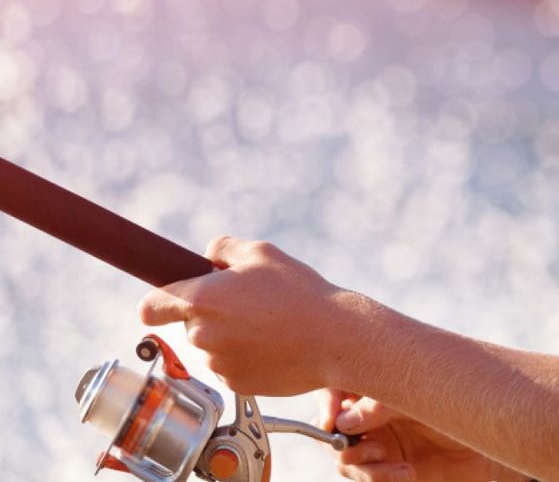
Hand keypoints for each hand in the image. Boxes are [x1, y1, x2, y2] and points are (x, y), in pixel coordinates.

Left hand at [137, 236, 355, 395]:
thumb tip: (207, 257)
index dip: (158, 303)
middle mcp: (202, 334)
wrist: (335, 339)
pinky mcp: (236, 383)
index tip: (168, 303)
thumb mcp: (263, 253)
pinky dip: (246, 357)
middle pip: (190, 324)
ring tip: (269, 326)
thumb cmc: (301, 294)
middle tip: (250, 305)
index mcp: (202, 299)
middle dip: (211, 314)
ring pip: (212, 346)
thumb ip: (223, 249)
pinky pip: (230, 366)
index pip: (150, 307)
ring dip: (230, 336)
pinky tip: (274, 345)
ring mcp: (217, 363)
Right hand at [323, 390, 520, 481]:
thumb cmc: (463, 414)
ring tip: (393, 461)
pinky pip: (366, 478)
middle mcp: (374, 417)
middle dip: (341, 439)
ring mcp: (378, 446)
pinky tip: (407, 472)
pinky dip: (379, 478)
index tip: (330, 417)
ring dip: (363, 464)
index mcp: (380, 388)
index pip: (339, 387)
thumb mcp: (427, 401)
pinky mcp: (386, 472)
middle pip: (332, 427)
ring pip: (345, 457)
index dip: (328, 400)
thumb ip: (386, 406)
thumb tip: (342, 421)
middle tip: (367, 445)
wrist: (491, 450)